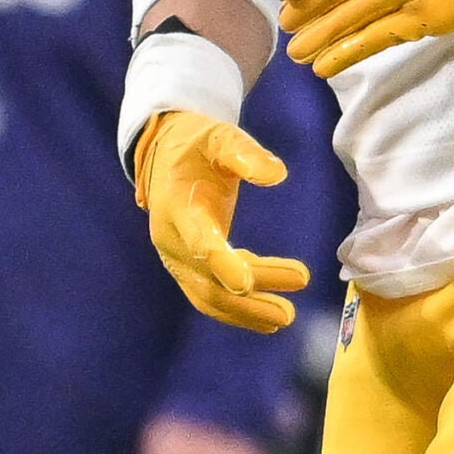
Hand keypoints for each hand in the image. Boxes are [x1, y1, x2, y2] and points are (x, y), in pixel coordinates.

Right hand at [133, 112, 309, 332]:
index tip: (245, 283)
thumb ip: (245, 153)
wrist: (165, 154)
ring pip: (208, 295)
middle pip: (208, 279)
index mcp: (178, 205)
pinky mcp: (187, 264)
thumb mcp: (220, 137)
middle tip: (289, 311)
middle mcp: (171, 237)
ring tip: (285, 315)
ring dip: (246, 311)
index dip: (221, 263)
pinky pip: (210, 293)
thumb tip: (277, 174)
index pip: (199, 239)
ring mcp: (176, 255)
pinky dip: (239, 307)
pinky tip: (269, 316)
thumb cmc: (198, 145)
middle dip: (247, 299)